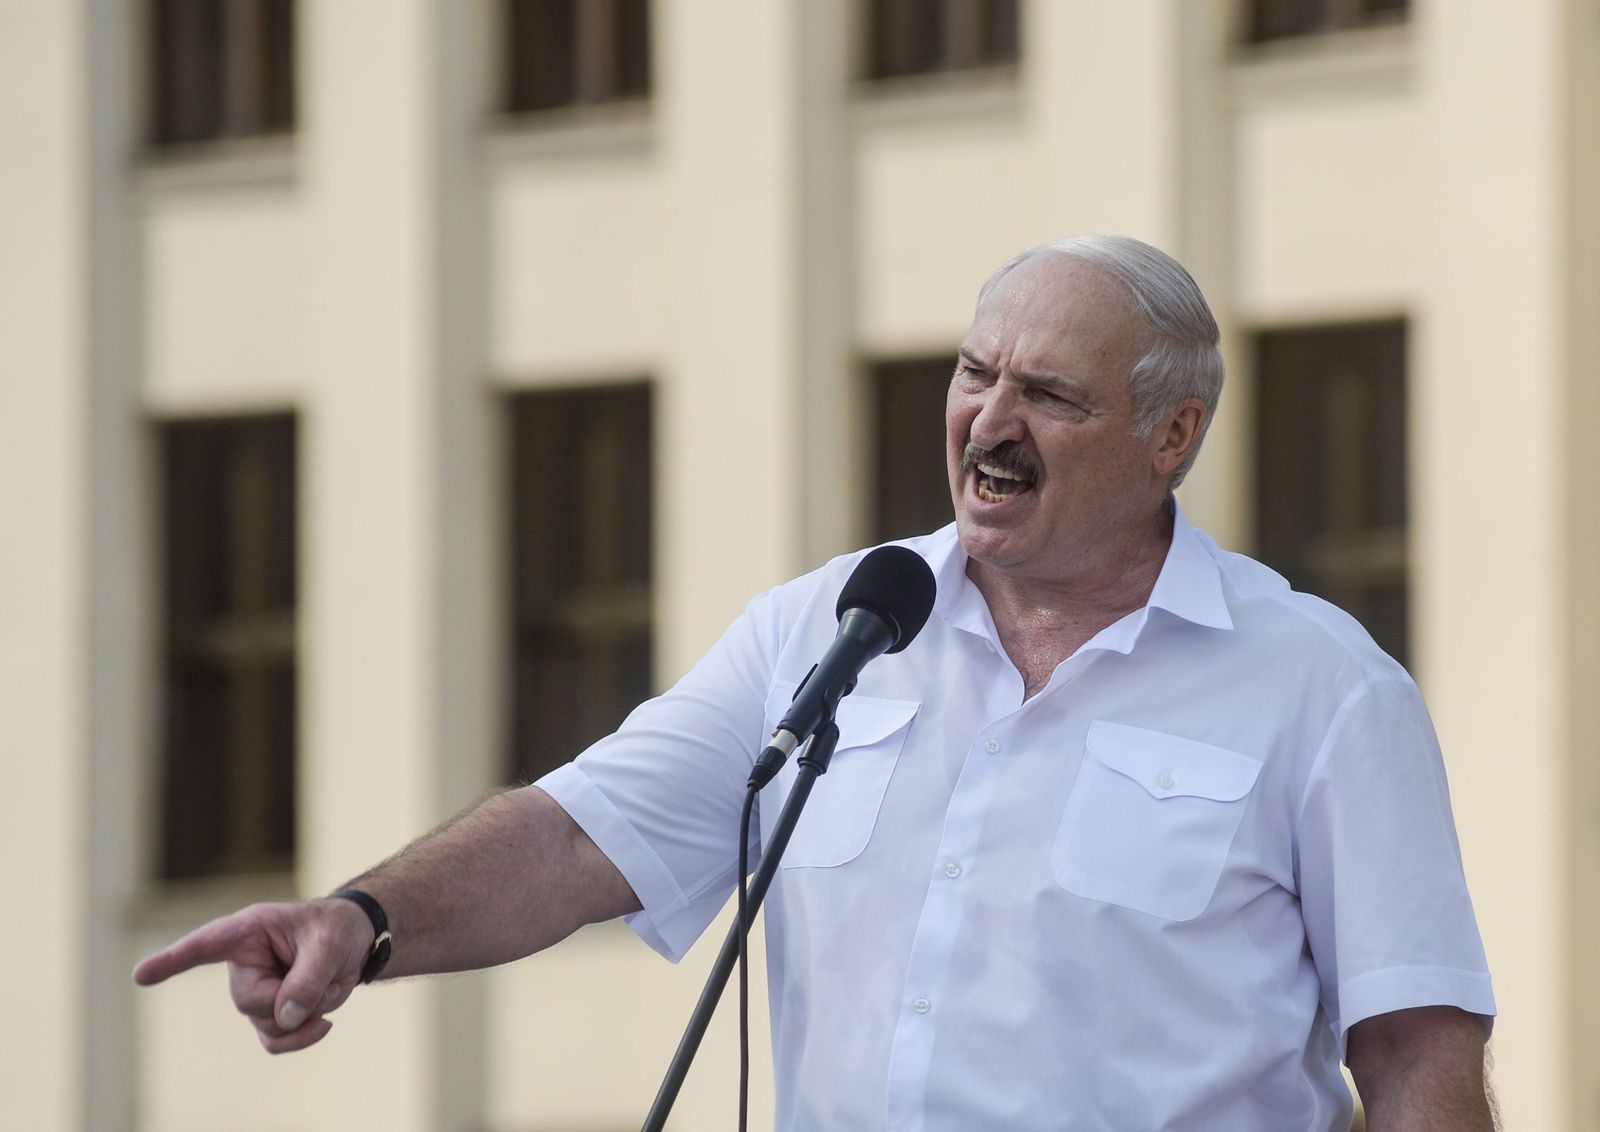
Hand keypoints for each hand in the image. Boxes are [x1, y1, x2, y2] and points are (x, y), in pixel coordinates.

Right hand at [133, 898, 373, 1053]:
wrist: (355, 943)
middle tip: (323, 970)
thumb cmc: (336, 929)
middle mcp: (243, 963)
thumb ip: (308, 979)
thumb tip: (285, 1019)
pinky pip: (274, 1042)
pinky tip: (324, 1022)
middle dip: (292, 996)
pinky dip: (302, 1038)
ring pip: (266, 1026)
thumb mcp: (331, 944)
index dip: (173, 961)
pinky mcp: (267, 1015)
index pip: (204, 946)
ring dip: (305, 1015)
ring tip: (326, 983)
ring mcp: (253, 992)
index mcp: (248, 931)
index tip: (141, 974)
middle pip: (251, 1001)